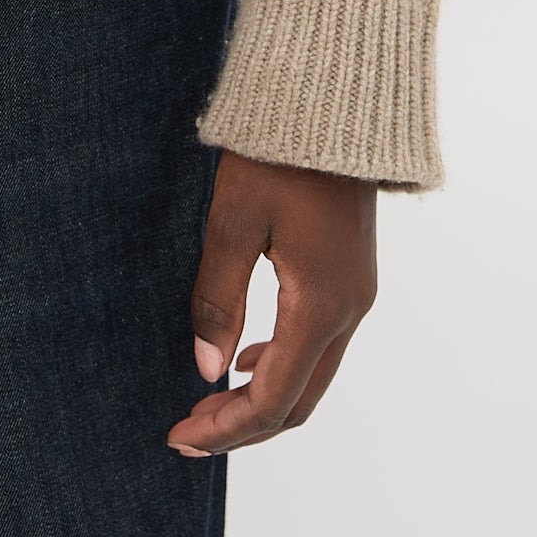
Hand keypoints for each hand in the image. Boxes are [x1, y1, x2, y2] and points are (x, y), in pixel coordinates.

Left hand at [167, 151, 375, 457]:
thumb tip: (206, 369)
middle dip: (243, 425)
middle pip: (298, 400)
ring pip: (311, 374)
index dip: (228, 428)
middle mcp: (349, 310)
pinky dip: (281, 364)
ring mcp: (356, 293)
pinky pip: (319, 342)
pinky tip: (246, 355)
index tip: (181, 436)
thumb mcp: (234, 220)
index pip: (274, 397)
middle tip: (188, 431)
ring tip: (207, 401)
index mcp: (320, 304)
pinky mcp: (350, 275)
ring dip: (262, 396)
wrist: (336, 100)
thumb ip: (219, 296)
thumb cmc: (279, 152)